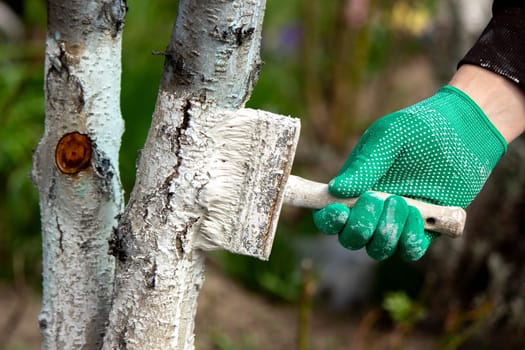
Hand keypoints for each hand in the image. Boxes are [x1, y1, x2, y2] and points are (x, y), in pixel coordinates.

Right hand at [314, 85, 506, 260]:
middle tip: (375, 199)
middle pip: (351, 239)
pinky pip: (409, 251)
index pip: (329, 215)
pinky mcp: (424, 229)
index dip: (328, 221)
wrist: (463, 131)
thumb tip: (335, 189)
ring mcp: (396, 222)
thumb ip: (364, 166)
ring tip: (400, 202)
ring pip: (377, 249)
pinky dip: (409, 240)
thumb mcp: (388, 138)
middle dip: (360, 226)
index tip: (339, 211)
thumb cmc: (418, 128)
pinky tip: (418, 214)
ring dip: (385, 232)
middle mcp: (371, 210)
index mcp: (353, 189)